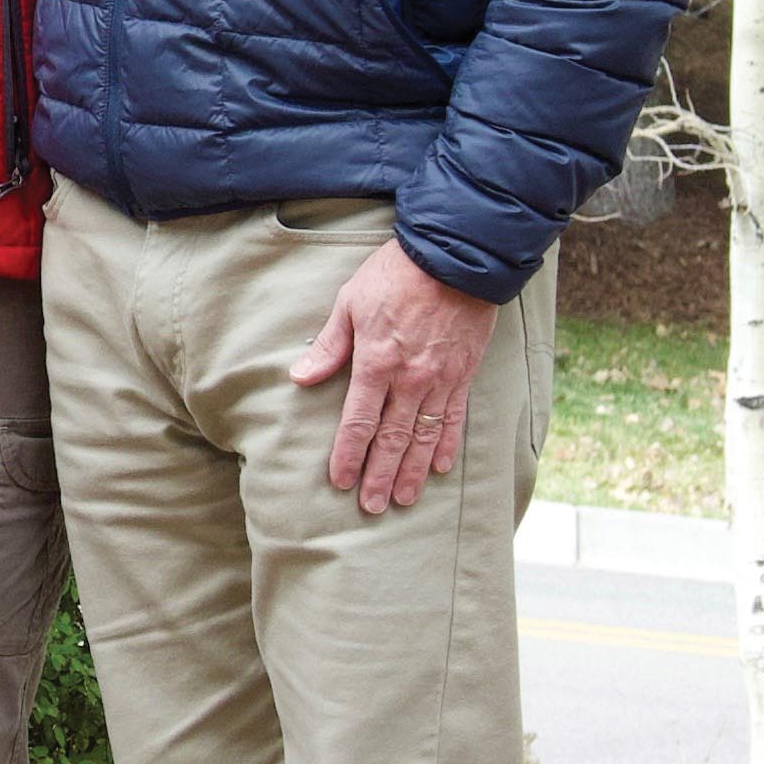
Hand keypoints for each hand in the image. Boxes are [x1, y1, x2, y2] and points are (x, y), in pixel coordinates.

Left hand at [292, 235, 498, 515]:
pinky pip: (455, 418)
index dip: (348, 454)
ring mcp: (440, 380)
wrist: (454, 258)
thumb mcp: (350, 303)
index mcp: (376, 363)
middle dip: (380, 475)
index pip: (358, 422)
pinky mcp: (463, 374)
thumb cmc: (395, 275)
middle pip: (392, 439)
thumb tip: (300, 377)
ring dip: (413, 472)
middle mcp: (410, 380)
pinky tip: (440, 466)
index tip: (340, 481)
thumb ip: (329, 346)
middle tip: (372, 506)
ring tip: (405, 499)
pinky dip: (447, 444)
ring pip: (424, 437)